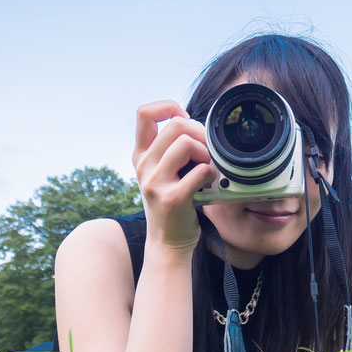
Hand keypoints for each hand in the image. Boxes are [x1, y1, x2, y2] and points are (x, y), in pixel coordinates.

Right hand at [133, 101, 218, 253]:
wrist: (167, 243)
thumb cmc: (172, 204)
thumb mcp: (161, 173)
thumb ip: (169, 149)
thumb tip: (193, 123)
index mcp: (141, 156)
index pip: (144, 113)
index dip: (169, 107)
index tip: (185, 120)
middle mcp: (143, 166)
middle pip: (175, 125)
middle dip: (199, 132)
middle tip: (207, 150)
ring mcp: (155, 182)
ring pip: (186, 143)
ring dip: (206, 152)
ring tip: (207, 167)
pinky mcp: (172, 199)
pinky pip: (200, 170)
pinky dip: (211, 173)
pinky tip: (209, 183)